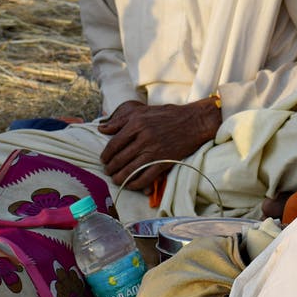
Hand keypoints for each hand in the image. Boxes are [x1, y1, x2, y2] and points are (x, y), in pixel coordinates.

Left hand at [99, 98, 221, 191]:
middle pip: (119, 159)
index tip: (104, 160)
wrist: (195, 121)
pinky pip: (145, 177)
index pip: (114, 144)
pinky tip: (131, 185)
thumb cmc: (169, 114)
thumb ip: (120, 120)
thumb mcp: (143, 111)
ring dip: (120, 178)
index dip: (106, 155)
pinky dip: (136, 184)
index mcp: (137, 124)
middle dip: (111, 168)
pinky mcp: (164, 161)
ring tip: (116, 179)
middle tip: (108, 171)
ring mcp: (155, 151)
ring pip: (130, 170)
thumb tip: (101, 129)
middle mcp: (144, 138)